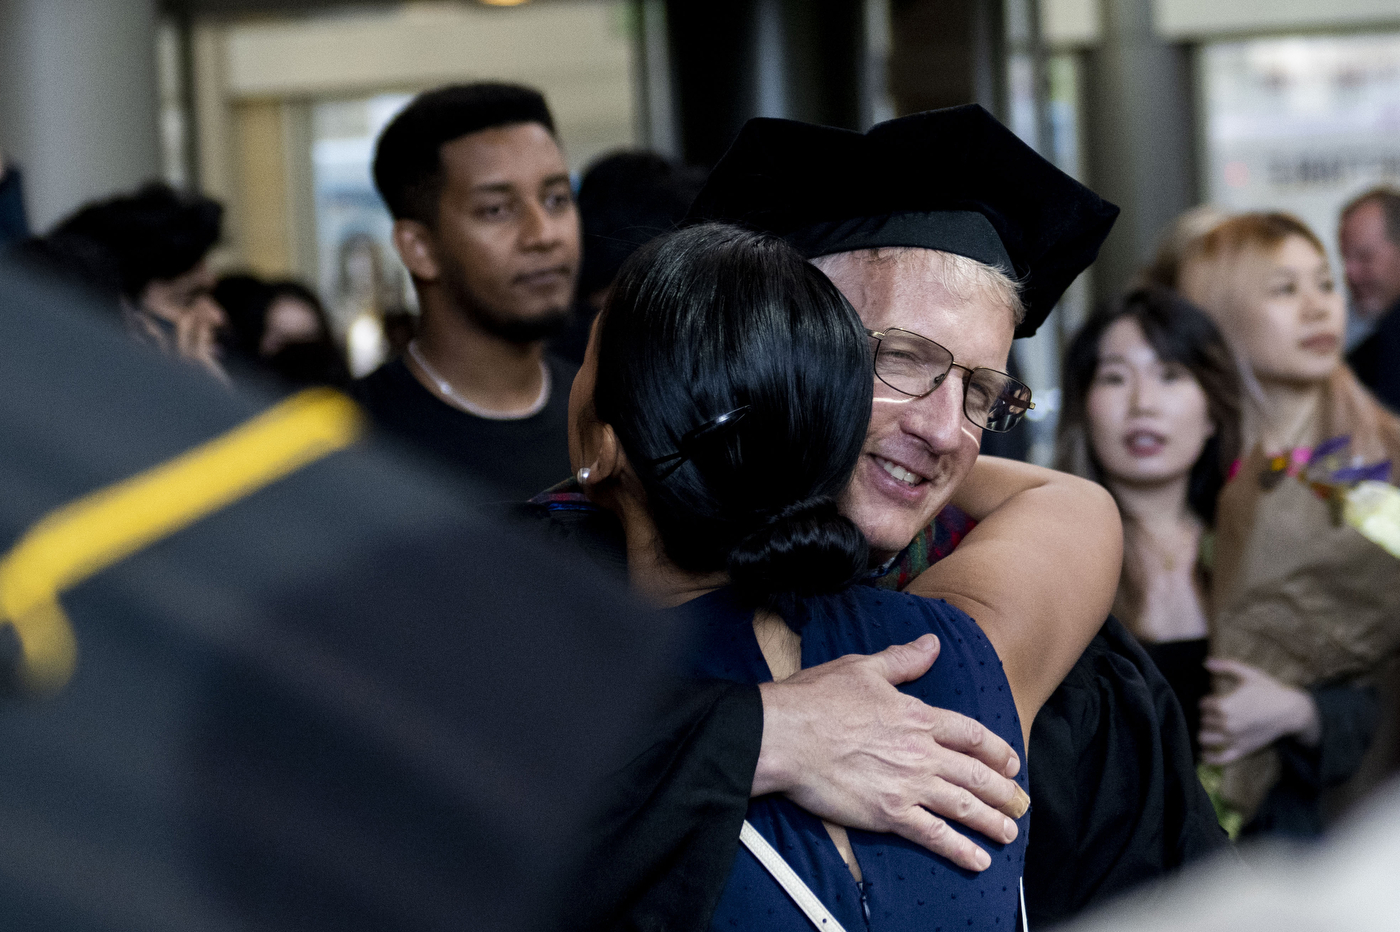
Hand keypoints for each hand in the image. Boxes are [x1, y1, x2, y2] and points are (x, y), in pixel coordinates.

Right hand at [754, 634, 1025, 871]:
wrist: (786, 735)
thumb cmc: (816, 700)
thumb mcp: (863, 668)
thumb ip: (903, 660)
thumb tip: (931, 644)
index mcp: (917, 716)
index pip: (971, 735)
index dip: (997, 750)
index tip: (1011, 763)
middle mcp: (921, 752)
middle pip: (976, 774)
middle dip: (1003, 792)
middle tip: (1019, 805)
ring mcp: (908, 785)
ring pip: (963, 806)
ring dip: (990, 821)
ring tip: (1008, 833)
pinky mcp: (889, 813)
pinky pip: (934, 835)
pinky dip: (960, 849)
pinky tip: (977, 860)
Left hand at [1199, 658, 1320, 764]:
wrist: (1291, 711)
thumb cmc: (1269, 691)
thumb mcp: (1248, 675)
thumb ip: (1226, 667)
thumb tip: (1206, 662)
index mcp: (1225, 705)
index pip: (1202, 706)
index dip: (1207, 702)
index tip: (1213, 701)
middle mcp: (1227, 723)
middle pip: (1203, 721)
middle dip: (1207, 717)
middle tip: (1214, 715)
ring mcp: (1234, 738)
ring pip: (1206, 739)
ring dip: (1205, 734)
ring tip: (1208, 730)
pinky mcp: (1243, 750)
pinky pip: (1221, 759)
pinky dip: (1210, 759)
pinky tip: (1205, 755)